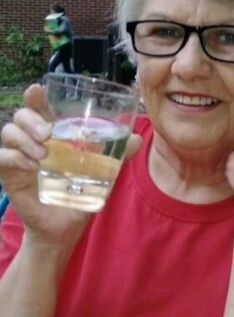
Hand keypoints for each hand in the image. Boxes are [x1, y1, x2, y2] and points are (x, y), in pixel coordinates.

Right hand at [0, 84, 141, 247]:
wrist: (66, 226)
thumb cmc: (81, 194)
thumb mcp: (102, 173)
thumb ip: (117, 156)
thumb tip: (138, 139)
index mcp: (54, 134)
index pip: (40, 107)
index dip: (35, 96)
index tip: (37, 90)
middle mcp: (34, 141)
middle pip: (21, 115)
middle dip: (31, 118)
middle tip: (48, 133)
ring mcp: (20, 156)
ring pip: (9, 132)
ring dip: (25, 138)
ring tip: (43, 153)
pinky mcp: (10, 174)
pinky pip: (4, 157)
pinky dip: (16, 157)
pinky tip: (33, 166)